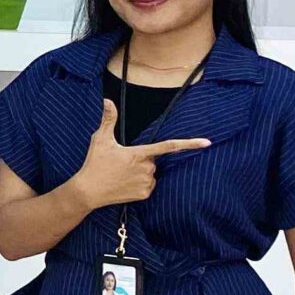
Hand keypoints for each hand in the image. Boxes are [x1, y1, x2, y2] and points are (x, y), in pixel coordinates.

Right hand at [71, 99, 210, 209]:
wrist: (88, 191)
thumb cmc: (94, 164)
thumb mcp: (100, 140)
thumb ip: (108, 119)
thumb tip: (107, 100)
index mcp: (138, 153)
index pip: (168, 146)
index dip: (189, 144)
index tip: (206, 142)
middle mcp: (146, 168)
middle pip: (153, 160)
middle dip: (142, 160)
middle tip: (122, 163)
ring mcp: (146, 182)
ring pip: (151, 174)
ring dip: (141, 173)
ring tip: (122, 175)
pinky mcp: (144, 194)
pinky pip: (149, 186)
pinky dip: (140, 185)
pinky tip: (125, 185)